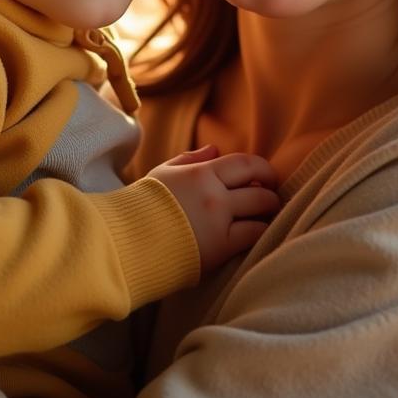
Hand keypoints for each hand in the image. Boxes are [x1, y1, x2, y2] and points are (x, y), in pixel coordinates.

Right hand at [149, 145, 279, 272]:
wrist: (126, 242)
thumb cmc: (141, 206)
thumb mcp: (163, 174)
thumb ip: (190, 159)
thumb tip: (215, 149)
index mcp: (201, 173)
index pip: (245, 163)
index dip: (263, 169)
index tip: (266, 177)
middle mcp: (214, 194)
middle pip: (259, 188)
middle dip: (271, 192)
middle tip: (271, 199)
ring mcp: (218, 221)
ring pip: (261, 211)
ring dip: (269, 213)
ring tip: (267, 217)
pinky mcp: (219, 248)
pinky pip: (253, 236)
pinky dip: (260, 233)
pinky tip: (256, 235)